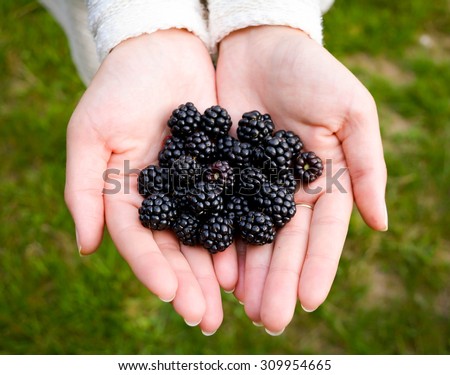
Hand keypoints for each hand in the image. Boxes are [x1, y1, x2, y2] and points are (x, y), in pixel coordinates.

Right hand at [65, 30, 236, 333]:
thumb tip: (85, 247)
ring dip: (218, 270)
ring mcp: (195, 189)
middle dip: (190, 283)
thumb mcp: (91, 135)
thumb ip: (85, 190)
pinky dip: (242, 231)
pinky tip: (253, 257)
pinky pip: (235, 205)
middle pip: (176, 248)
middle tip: (205, 318)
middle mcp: (164, 200)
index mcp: (129, 198)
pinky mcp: (225, 172)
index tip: (170, 295)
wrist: (162, 52)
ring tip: (234, 301)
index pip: (140, 241)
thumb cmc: (119, 89)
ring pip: (208, 236)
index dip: (152, 269)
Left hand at [216, 26, 386, 332]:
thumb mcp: (352, 112)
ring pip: (250, 235)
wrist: (260, 44)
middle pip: (282, 242)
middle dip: (276, 280)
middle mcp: (286, 190)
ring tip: (239, 305)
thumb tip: (380, 223)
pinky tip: (213, 267)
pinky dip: (217, 239)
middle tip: (267, 319)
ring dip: (247, 271)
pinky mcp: (221, 172)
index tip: (307, 300)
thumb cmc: (312, 73)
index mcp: (321, 180)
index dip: (315, 266)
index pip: (321, 232)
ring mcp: (252, 184)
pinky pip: (218, 211)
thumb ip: (365, 166)